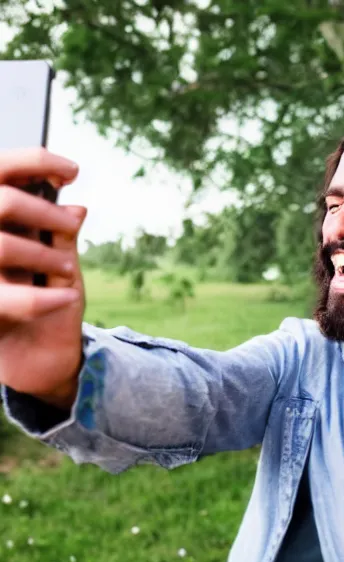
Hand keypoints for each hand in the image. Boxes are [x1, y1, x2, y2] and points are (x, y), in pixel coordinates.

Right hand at [0, 148, 86, 409]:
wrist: (44, 358)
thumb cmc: (52, 305)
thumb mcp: (62, 269)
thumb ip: (62, 240)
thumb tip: (76, 206)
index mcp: (2, 229)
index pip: (2, 173)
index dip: (34, 163)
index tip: (73, 172)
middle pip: (1, 203)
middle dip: (43, 211)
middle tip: (70, 226)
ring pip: (3, 246)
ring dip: (44, 255)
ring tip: (67, 272)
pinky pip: (10, 297)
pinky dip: (42, 298)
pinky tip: (66, 298)